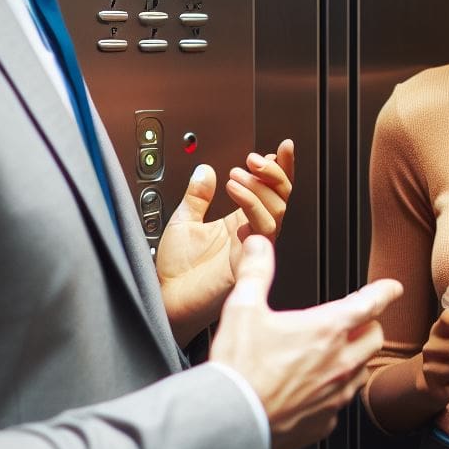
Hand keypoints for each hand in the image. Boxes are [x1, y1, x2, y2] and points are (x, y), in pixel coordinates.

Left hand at [158, 140, 294, 346]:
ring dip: (259, 186)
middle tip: (255, 158)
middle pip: (282, 198)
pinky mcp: (249, 260)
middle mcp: (252, 234)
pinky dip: (251, 204)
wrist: (165, 301)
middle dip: (275, 172)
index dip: (280, 168)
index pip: (270, 191)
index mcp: (241, 223)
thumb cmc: (175, 273)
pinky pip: (263, 228)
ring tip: (236, 175)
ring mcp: (252, 247)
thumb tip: (204, 170)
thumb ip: (197, 196)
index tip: (281, 147)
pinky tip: (233, 189)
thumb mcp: (183, 221)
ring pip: (277, 210)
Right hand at [211, 236, 403, 448]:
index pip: (370, 303)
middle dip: (368, 326)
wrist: (231, 421)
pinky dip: (332, 393)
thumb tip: (258, 245)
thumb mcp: (244, 308)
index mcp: (326, 329)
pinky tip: (312, 390)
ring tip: (333, 355)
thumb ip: (256, 271)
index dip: (385, 292)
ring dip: (354, 360)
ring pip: (362, 372)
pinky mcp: (325, 422)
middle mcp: (339, 363)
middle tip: (355, 322)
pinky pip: (340, 403)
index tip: (393, 288)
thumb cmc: (240, 368)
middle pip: (374, 338)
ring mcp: (335, 395)